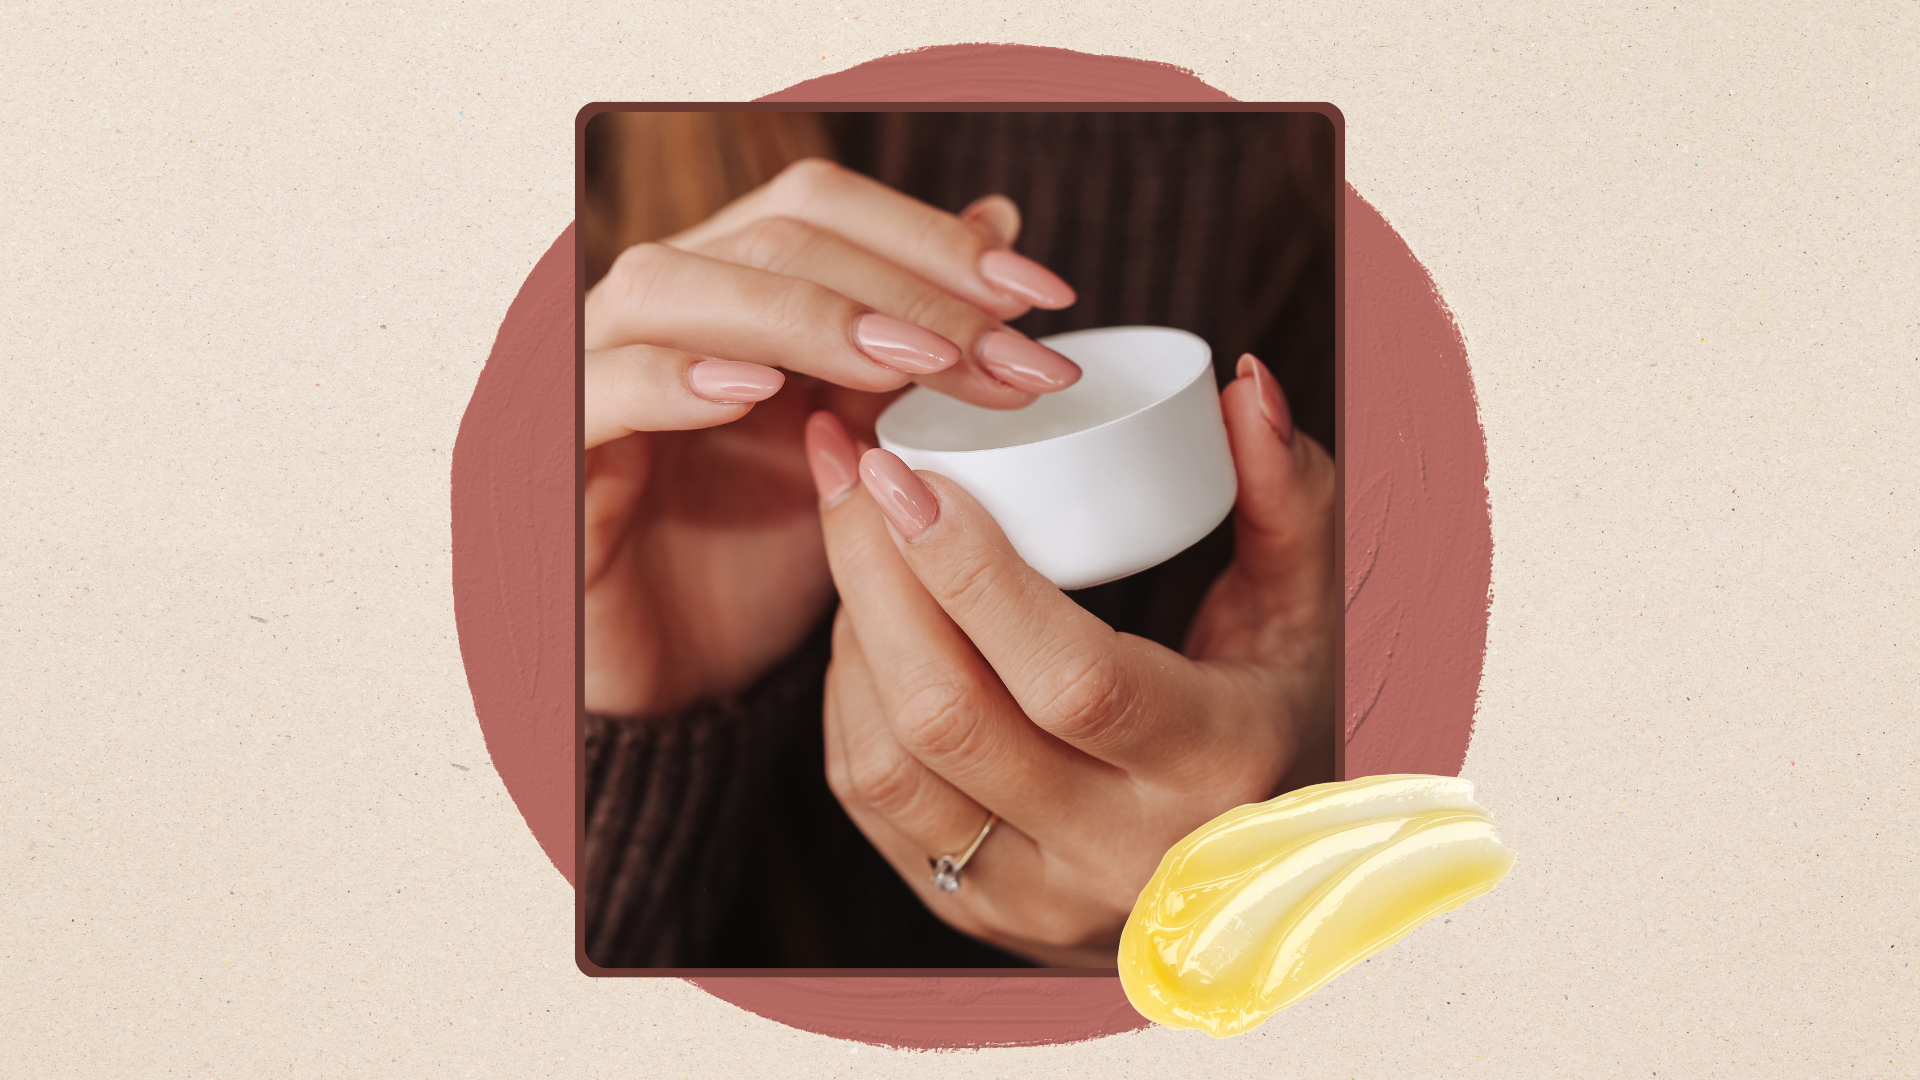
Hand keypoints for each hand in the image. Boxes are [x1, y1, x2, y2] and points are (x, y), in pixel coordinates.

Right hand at [584, 157, 1081, 716]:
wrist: (675, 677)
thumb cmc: (764, 554)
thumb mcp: (861, 442)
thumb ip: (911, 336)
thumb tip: (998, 224)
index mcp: (727, 286)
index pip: (821, 205)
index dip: (930, 236)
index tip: (1044, 296)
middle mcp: (655, 307)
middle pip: (769, 235)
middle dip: (903, 292)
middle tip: (1006, 358)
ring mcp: (590, 370)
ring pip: (671, 285)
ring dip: (803, 318)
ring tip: (909, 367)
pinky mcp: (549, 456)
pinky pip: (594, 390)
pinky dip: (671, 378)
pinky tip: (757, 393)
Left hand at [805, 354, 1334, 965]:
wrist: (1245, 888)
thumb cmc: (1272, 725)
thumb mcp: (1303, 617)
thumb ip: (1287, 498)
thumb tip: (1242, 386)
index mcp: (1210, 768)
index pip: (1074, 680)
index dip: (974, 573)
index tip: (906, 469)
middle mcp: (1114, 852)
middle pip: (949, 717)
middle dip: (874, 576)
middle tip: (851, 471)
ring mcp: (1031, 897)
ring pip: (888, 764)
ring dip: (853, 632)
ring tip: (855, 536)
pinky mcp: (969, 913)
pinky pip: (871, 799)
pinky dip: (849, 695)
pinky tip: (865, 621)